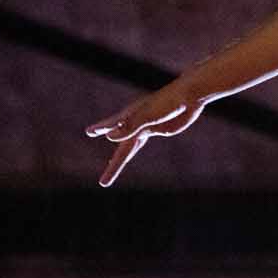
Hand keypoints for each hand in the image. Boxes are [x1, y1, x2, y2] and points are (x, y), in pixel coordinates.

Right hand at [85, 77, 208, 187]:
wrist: (189, 95)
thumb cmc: (169, 102)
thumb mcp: (148, 115)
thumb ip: (129, 127)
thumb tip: (110, 138)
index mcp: (130, 116)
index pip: (111, 126)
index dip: (100, 129)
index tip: (88, 132)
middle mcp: (134, 123)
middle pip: (121, 149)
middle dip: (113, 166)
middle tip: (103, 182)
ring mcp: (144, 126)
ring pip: (129, 146)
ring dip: (120, 157)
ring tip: (111, 168)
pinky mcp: (156, 128)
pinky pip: (139, 141)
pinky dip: (133, 147)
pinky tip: (130, 150)